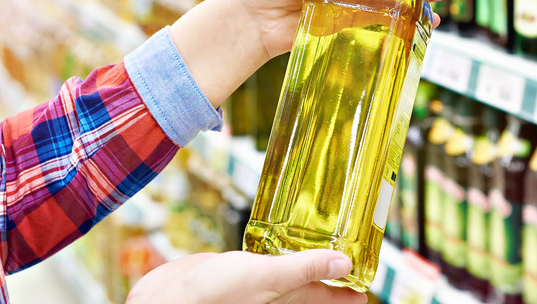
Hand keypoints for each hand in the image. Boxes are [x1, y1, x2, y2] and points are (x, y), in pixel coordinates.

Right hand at [126, 250, 366, 303]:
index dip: (350, 293)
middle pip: (316, 289)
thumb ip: (304, 268)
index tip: (368, 283)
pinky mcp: (243, 271)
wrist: (167, 296)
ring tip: (327, 245)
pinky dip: (283, 252)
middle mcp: (278, 296)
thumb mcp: (267, 278)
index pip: (330, 301)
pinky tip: (284, 238)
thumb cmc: (213, 295)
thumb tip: (346, 264)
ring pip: (294, 275)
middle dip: (335, 276)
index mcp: (289, 302)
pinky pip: (271, 262)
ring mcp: (261, 284)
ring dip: (310, 262)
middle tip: (354, 258)